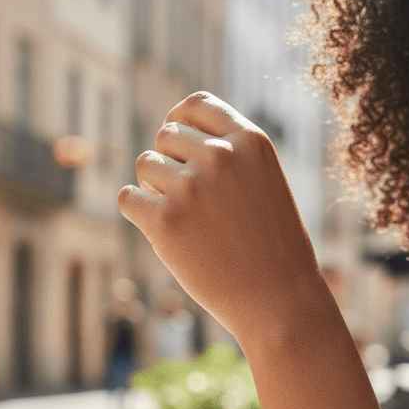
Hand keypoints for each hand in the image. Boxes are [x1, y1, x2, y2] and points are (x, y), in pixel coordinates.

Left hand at [118, 93, 325, 346]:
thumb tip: (173, 133)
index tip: (178, 146)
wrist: (280, 303)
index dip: (181, 122)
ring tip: (183, 219)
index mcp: (250, 141)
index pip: (196, 105)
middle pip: (165, 135)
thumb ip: (231, 157)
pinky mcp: (164, 221)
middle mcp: (220, 156)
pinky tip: (161, 231)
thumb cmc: (276, 250)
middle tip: (187, 200)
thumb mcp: (266, 186)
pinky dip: (138, 212)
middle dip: (169, 162)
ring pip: (144, 165)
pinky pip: (128, 198)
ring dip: (154, 188)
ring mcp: (191, 187)